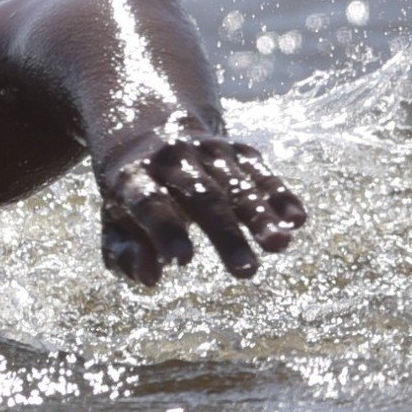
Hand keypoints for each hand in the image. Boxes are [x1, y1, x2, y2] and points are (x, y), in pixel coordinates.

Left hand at [98, 132, 306, 285]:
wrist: (148, 133)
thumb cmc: (129, 198)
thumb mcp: (113, 224)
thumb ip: (125, 253)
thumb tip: (151, 277)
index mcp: (134, 178)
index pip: (151, 204)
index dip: (166, 231)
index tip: (182, 262)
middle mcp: (173, 159)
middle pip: (203, 197)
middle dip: (225, 234)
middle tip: (246, 271)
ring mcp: (209, 152)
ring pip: (237, 184)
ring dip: (260, 216)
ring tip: (280, 246)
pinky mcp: (238, 151)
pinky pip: (262, 173)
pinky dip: (280, 195)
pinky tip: (297, 220)